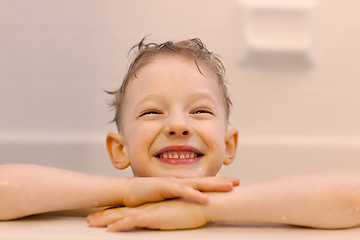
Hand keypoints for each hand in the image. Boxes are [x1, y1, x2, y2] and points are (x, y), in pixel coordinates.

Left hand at [88, 199, 207, 230]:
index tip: (103, 218)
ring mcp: (150, 211)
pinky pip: (134, 221)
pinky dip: (121, 224)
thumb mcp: (174, 216)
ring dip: (106, 220)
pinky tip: (110, 228)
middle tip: (90, 220)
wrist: (203, 203)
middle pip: (121, 212)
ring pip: (123, 216)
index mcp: (151, 209)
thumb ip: (165, 218)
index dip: (115, 214)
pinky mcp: (154, 216)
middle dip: (104, 216)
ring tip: (92, 223)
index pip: (129, 212)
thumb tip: (160, 222)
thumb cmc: (191, 210)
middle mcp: (148, 209)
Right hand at [120, 177, 238, 205]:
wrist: (127, 192)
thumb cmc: (145, 195)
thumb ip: (177, 198)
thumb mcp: (166, 197)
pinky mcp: (163, 187)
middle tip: (238, 182)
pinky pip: (181, 192)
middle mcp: (179, 181)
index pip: (203, 182)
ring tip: (229, 187)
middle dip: (222, 181)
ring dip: (213, 185)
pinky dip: (194, 195)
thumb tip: (189, 203)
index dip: (218, 183)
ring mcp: (172, 183)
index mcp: (181, 183)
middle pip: (204, 180)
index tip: (233, 184)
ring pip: (197, 183)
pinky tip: (205, 198)